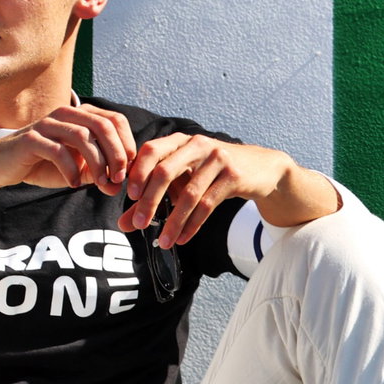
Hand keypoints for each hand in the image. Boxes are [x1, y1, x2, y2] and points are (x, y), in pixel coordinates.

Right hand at [0, 102, 135, 193]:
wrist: (1, 165)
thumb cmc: (40, 164)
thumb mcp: (75, 169)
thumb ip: (97, 174)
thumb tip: (119, 186)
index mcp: (80, 115)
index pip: (114, 121)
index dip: (127, 144)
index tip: (129, 169)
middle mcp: (65, 113)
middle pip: (102, 125)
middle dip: (116, 153)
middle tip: (119, 178)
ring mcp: (48, 124)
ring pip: (83, 136)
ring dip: (97, 162)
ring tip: (99, 183)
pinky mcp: (32, 139)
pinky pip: (58, 151)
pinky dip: (70, 169)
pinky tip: (72, 184)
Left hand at [121, 135, 331, 246]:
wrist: (260, 168)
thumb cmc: (212, 173)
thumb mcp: (182, 181)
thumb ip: (151, 199)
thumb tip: (123, 224)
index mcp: (179, 141)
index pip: (151, 150)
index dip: (137, 172)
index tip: (128, 197)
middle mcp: (197, 145)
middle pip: (165, 172)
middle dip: (150, 200)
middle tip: (138, 224)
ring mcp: (217, 158)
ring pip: (189, 193)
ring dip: (174, 221)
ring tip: (164, 241)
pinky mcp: (234, 176)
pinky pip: (208, 204)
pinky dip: (193, 223)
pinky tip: (183, 238)